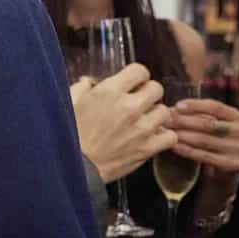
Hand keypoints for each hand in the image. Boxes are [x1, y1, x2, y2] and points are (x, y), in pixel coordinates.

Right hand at [71, 64, 175, 182]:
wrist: (73, 166)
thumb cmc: (68, 134)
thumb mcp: (69, 103)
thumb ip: (82, 88)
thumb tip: (89, 81)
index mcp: (109, 92)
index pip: (139, 71)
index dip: (136, 76)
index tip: (132, 84)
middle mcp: (129, 107)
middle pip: (156, 88)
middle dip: (147, 93)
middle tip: (139, 102)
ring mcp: (141, 128)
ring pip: (164, 111)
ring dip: (155, 114)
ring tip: (144, 120)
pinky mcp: (147, 148)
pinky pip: (170, 136)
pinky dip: (164, 136)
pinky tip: (152, 136)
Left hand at [169, 98, 238, 189]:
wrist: (223, 171)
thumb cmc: (213, 142)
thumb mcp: (209, 126)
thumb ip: (197, 115)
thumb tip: (171, 109)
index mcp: (238, 117)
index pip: (215, 107)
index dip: (195, 105)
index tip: (176, 106)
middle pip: (209, 123)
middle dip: (184, 121)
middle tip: (165, 121)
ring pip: (205, 140)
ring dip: (183, 135)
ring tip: (166, 132)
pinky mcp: (234, 164)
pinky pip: (205, 155)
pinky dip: (187, 150)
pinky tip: (174, 146)